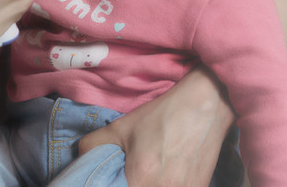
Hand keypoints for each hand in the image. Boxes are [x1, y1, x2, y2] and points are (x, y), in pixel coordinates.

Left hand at [77, 67, 234, 186]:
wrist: (205, 108)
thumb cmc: (161, 117)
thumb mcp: (121, 128)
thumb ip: (94, 145)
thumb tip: (81, 158)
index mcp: (140, 180)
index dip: (114, 185)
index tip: (115, 179)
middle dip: (129, 184)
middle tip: (129, 175)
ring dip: (147, 184)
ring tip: (148, 172)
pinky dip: (166, 185)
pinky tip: (164, 175)